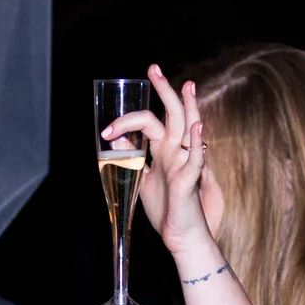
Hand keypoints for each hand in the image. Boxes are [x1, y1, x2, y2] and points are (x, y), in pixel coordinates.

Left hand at [99, 64, 214, 260]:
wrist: (180, 236)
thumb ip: (134, 159)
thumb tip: (116, 142)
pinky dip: (197, 142)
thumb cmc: (165, 208)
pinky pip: (196, 159)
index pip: (149, 122)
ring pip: (188, 128)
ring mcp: (185, 163)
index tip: (107, 131)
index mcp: (163, 151)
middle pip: (172, 114)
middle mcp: (175, 151)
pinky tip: (197, 126)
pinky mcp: (190, 180)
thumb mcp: (142, 180)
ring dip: (187, 107)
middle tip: (154, 68)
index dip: (127, 122)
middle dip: (164, 90)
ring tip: (187, 86)